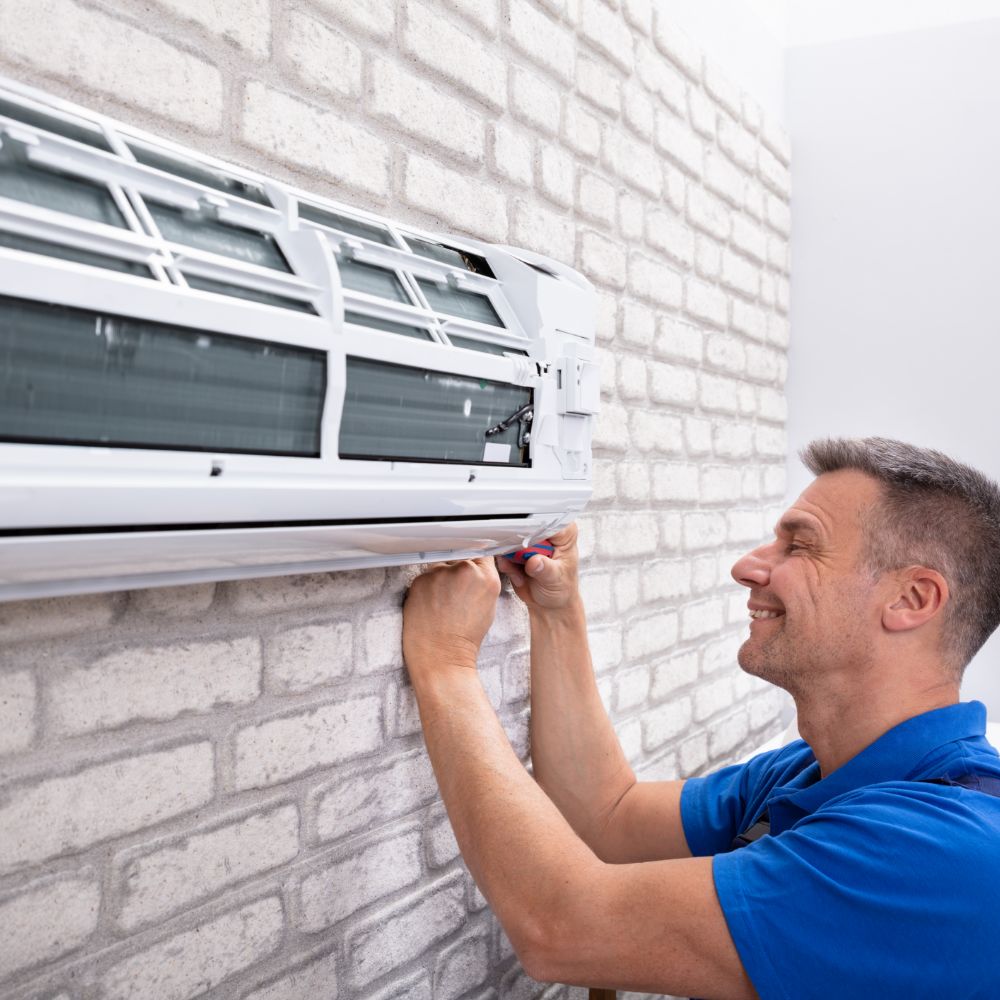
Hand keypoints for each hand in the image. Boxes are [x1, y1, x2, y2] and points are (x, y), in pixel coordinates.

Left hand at [403, 557, 501, 677]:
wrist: (442, 658)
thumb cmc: (464, 639)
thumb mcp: (488, 607)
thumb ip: (483, 582)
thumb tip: (475, 568)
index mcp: (487, 578)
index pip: (482, 553)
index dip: (474, 562)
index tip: (469, 570)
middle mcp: (465, 571)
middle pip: (459, 558)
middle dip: (456, 571)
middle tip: (453, 595)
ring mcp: (441, 574)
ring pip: (440, 566)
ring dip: (440, 579)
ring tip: (441, 604)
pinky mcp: (420, 580)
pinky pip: (424, 577)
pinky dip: (426, 588)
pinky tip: (430, 606)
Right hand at [497, 524, 579, 612]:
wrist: (549, 604)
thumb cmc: (562, 589)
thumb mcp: (556, 580)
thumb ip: (546, 569)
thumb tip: (534, 561)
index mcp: (563, 534)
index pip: (548, 520)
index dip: (535, 528)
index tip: (527, 542)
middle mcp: (546, 533)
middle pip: (526, 525)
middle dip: (520, 546)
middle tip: (523, 561)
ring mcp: (529, 541)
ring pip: (511, 538)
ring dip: (512, 558)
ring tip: (523, 574)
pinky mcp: (515, 551)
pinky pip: (503, 553)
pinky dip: (508, 566)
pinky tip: (519, 577)